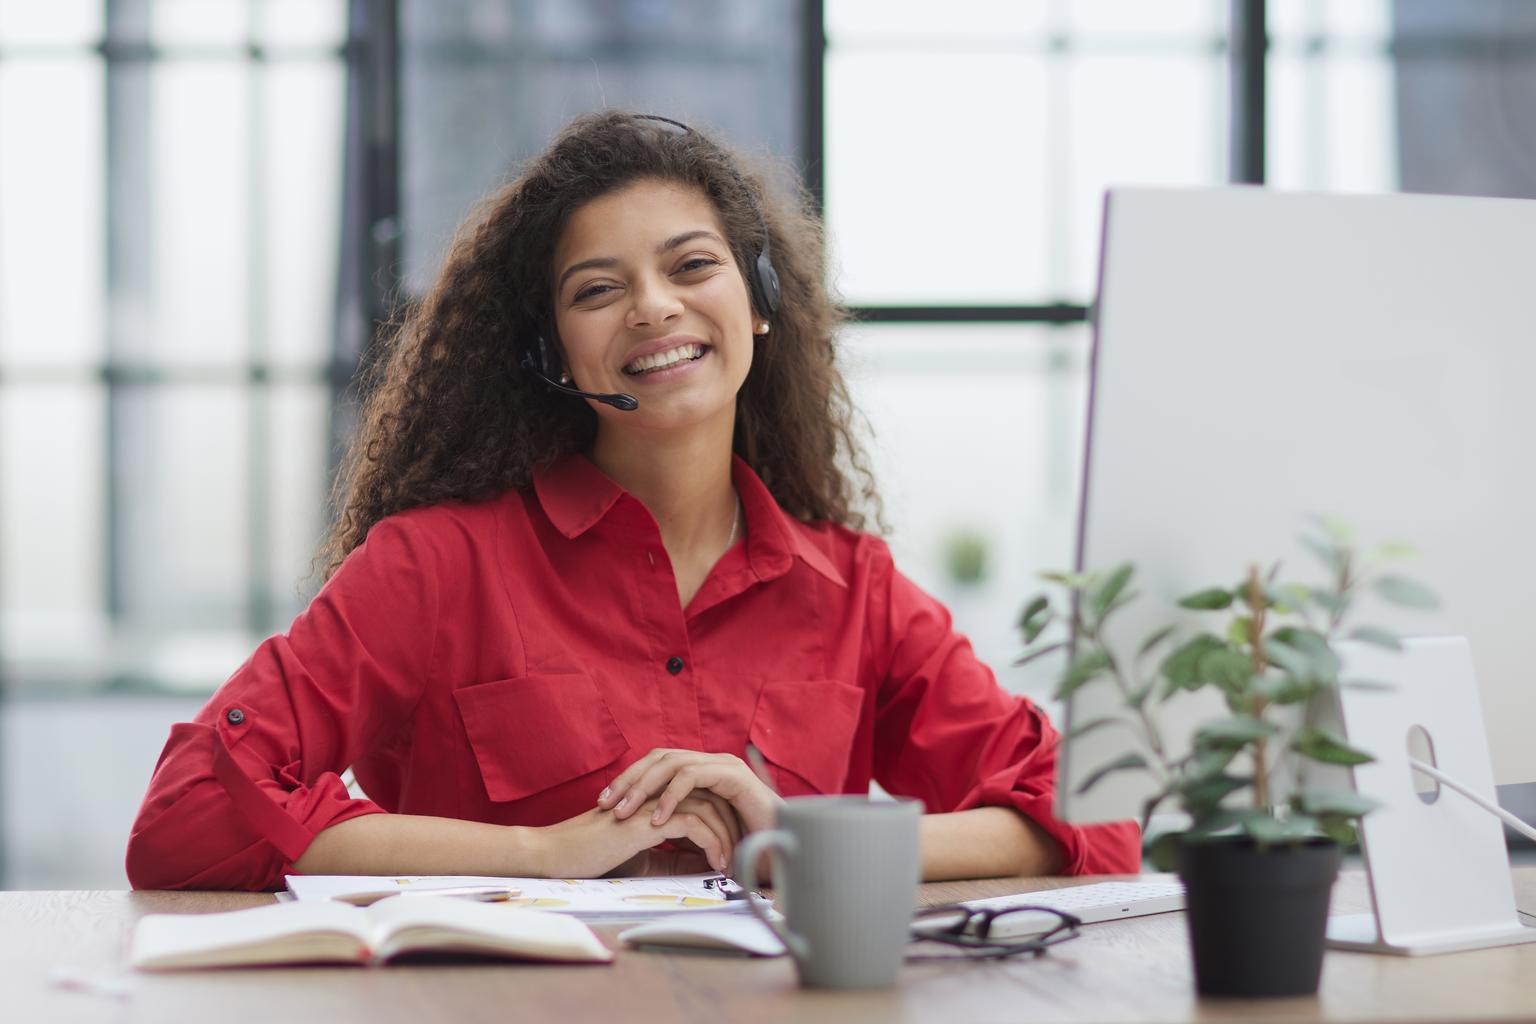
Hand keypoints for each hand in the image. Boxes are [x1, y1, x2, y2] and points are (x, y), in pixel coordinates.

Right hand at [534, 793, 739, 877]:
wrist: (556, 855)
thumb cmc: (590, 857)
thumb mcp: (638, 857)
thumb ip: (667, 856)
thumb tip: (699, 864)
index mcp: (655, 799)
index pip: (701, 798)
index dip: (721, 819)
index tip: (734, 845)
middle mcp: (657, 795)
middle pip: (711, 796)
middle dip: (732, 823)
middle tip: (744, 850)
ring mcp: (653, 803)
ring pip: (708, 807)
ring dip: (726, 835)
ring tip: (733, 861)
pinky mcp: (648, 818)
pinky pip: (694, 823)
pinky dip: (711, 842)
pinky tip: (716, 862)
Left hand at [597, 748, 781, 835]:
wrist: (781, 851)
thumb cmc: (741, 846)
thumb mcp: (695, 833)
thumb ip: (672, 824)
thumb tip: (633, 829)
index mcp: (698, 771)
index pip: (654, 764)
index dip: (627, 780)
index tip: (601, 804)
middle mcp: (708, 762)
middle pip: (658, 758)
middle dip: (627, 780)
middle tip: (604, 805)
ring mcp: (721, 765)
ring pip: (672, 763)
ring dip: (643, 787)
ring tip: (623, 813)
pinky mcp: (733, 775)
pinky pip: (693, 777)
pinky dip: (671, 796)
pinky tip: (656, 819)